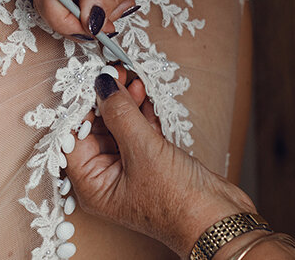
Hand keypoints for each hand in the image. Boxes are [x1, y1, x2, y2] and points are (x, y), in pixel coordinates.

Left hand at [64, 65, 256, 256]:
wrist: (220, 221)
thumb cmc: (178, 202)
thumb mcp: (143, 150)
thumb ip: (120, 114)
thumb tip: (102, 85)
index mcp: (92, 185)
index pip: (74, 138)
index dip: (81, 108)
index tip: (90, 81)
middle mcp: (105, 179)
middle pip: (95, 131)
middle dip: (105, 101)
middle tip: (115, 73)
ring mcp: (128, 170)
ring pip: (118, 128)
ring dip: (125, 103)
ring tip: (131, 78)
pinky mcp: (150, 163)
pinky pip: (138, 132)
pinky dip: (140, 113)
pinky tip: (143, 93)